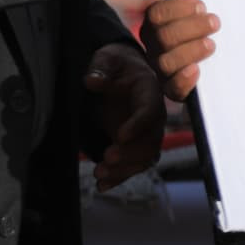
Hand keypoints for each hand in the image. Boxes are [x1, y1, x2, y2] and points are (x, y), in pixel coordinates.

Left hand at [84, 41, 165, 190]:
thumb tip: (91, 81)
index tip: (119, 136)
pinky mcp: (135, 146)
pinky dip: (120, 177)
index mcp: (149, 91)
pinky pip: (134, 165)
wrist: (120, 75)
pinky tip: (102, 185)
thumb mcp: (107, 59)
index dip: (138, 125)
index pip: (151, 110)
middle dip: (131, 153)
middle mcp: (153, 115)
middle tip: (107, 157)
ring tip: (99, 173)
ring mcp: (146, 133)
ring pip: (144, 157)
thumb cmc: (115, 65)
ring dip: (124, 169)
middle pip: (151, 139)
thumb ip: (101, 68)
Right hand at [137, 0, 216, 99]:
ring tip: (212, 43)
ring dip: (190, 51)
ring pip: (165, 64)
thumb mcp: (190, 3)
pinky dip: (184, 81)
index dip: (178, 9)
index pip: (157, 15)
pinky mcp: (180, 90)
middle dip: (189, 28)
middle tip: (215, 21)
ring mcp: (166, 70)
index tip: (201, 4)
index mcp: (159, 23)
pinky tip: (197, 71)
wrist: (230, 59)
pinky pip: (174, 91)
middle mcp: (158, 47)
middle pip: (161, 38)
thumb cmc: (202, 23)